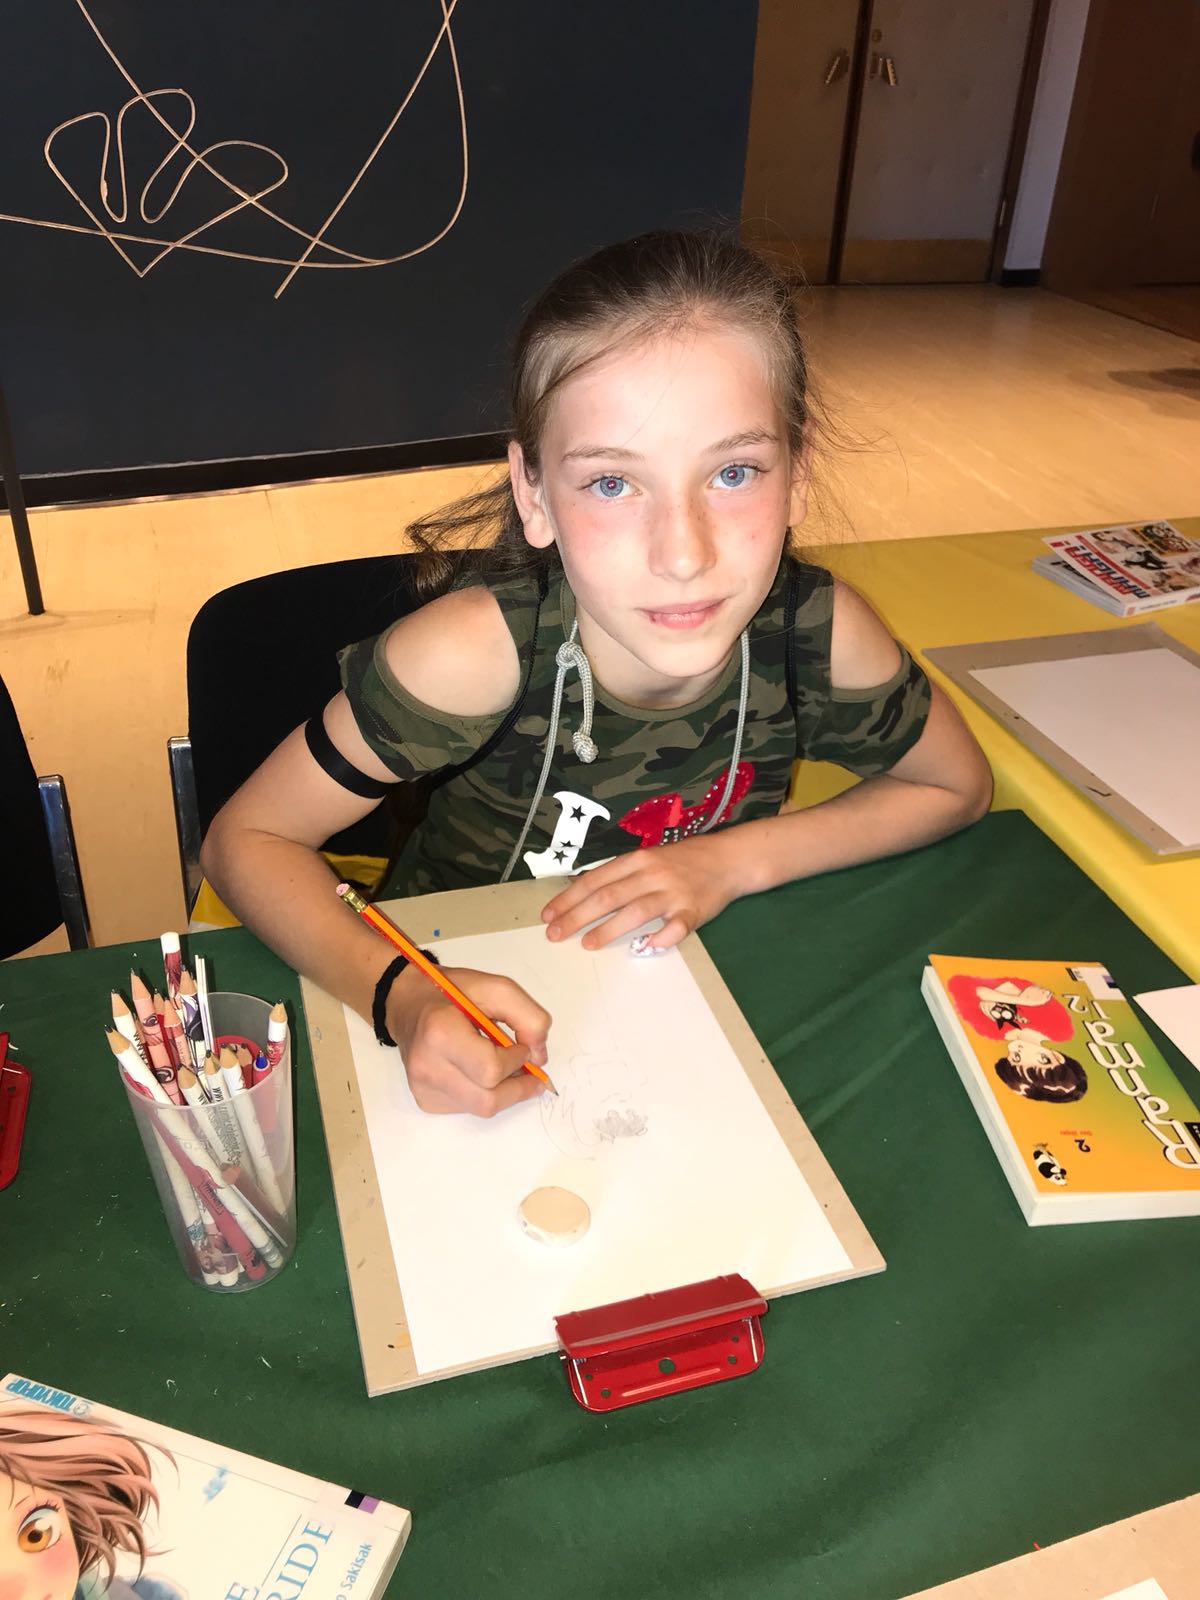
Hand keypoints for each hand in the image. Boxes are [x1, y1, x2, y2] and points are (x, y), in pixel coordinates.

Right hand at [385, 964, 551, 1116]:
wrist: (406, 1002)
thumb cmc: (450, 992)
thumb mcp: (495, 988)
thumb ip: (528, 1016)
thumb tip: (539, 1057)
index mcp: (440, 1033)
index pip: (490, 1069)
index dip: (516, 1061)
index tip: (521, 1046)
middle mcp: (426, 1066)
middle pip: (487, 1100)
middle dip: (518, 1088)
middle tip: (533, 1073)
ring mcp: (423, 1087)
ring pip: (480, 1108)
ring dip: (504, 1092)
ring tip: (508, 1069)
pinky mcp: (425, 1099)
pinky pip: (467, 1107)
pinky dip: (484, 1093)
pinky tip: (480, 1072)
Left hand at [541, 833, 746, 951]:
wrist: (728, 859)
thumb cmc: (683, 861)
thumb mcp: (649, 858)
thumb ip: (620, 874)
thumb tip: (583, 890)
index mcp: (636, 860)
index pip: (595, 879)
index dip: (569, 897)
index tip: (548, 914)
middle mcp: (651, 874)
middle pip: (608, 896)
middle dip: (577, 916)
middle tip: (555, 934)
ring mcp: (673, 892)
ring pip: (635, 911)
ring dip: (608, 928)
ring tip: (587, 943)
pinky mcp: (693, 910)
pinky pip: (675, 927)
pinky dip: (659, 939)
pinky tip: (643, 949)